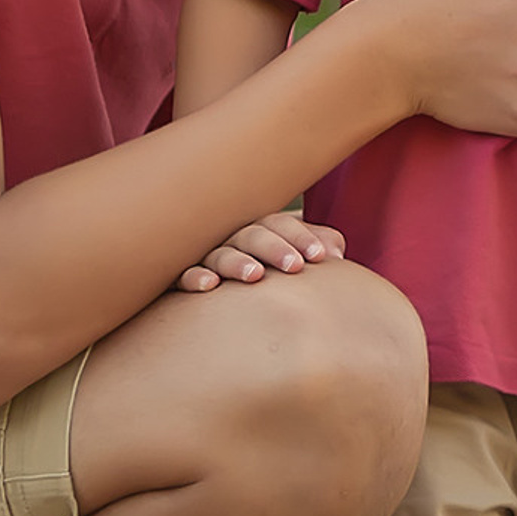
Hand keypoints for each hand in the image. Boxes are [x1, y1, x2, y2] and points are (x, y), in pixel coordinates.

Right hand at [174, 210, 345, 293]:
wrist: (205, 292)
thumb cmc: (257, 267)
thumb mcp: (286, 256)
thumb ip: (312, 247)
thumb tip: (337, 252)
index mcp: (259, 229)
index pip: (280, 224)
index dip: (301, 236)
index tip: (322, 257)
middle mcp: (231, 237)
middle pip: (253, 234)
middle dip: (275, 248)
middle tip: (296, 267)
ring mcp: (204, 255)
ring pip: (220, 253)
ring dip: (237, 262)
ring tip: (256, 275)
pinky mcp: (179, 276)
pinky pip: (183, 274)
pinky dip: (195, 277)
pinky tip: (209, 286)